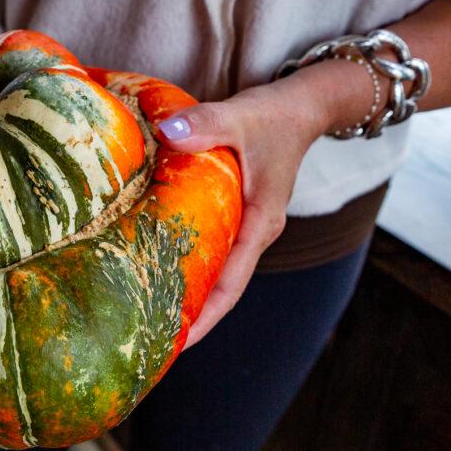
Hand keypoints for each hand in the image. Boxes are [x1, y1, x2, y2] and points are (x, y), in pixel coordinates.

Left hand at [156, 59, 377, 347]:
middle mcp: (255, 232)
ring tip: (146, 315)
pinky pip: (211, 249)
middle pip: (221, 289)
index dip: (204, 316)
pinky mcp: (237, 213)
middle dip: (190, 317)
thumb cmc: (275, 116)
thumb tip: (167, 131)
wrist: (304, 106)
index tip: (176, 344)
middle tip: (148, 342)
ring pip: (216, 271)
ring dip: (187, 293)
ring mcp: (247, 226)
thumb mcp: (241, 117)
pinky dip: (187, 263)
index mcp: (261, 223)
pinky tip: (156, 267)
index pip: (230, 284)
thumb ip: (206, 124)